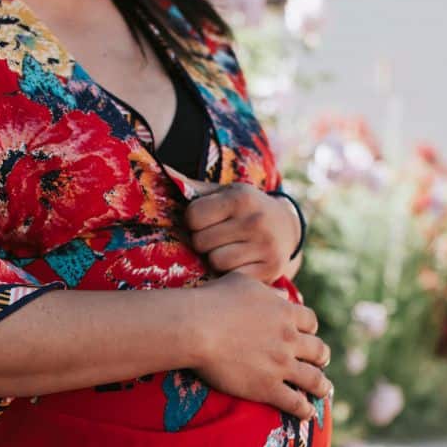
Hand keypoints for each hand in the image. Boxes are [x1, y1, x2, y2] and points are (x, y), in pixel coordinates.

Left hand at [165, 165, 301, 283]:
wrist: (287, 227)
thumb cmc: (244, 209)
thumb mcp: (224, 192)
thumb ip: (192, 187)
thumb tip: (160, 170)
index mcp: (240, 197)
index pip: (193, 217)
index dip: (193, 222)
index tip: (205, 221)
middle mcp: (255, 220)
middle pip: (201, 242)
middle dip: (203, 242)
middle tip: (216, 237)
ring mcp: (266, 246)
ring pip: (216, 262)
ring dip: (217, 259)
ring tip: (228, 250)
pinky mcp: (271, 269)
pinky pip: (233, 277)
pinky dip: (231, 273)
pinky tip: (239, 263)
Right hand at [190, 271, 330, 420]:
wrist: (197, 327)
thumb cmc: (214, 300)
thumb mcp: (245, 283)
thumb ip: (267, 291)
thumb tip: (281, 295)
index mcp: (285, 313)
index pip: (310, 322)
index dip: (310, 329)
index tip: (306, 335)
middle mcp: (289, 339)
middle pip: (318, 350)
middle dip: (321, 357)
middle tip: (319, 362)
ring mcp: (280, 365)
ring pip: (314, 379)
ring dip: (322, 386)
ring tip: (323, 390)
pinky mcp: (267, 387)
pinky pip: (295, 402)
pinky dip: (304, 409)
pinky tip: (306, 413)